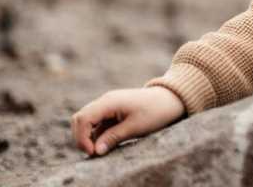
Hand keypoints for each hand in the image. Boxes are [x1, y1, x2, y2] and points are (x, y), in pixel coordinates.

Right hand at [71, 86, 185, 155]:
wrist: (171, 99)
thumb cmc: (156, 112)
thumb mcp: (135, 127)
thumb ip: (113, 138)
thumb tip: (96, 152)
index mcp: (109, 102)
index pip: (83, 119)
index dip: (82, 138)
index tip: (93, 153)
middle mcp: (105, 101)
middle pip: (80, 119)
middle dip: (82, 138)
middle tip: (94, 153)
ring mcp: (108, 105)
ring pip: (87, 122)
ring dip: (89, 137)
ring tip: (100, 151)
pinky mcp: (113, 111)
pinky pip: (98, 123)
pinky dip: (98, 134)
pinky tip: (106, 144)